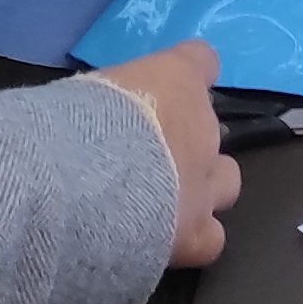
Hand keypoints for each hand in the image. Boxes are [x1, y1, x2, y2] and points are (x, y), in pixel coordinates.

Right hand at [96, 36, 240, 266]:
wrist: (83, 184)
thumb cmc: (75, 121)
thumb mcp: (85, 93)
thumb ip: (105, 102)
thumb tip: (89, 116)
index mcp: (176, 79)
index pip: (201, 60)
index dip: (189, 73)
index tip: (173, 84)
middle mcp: (203, 128)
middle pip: (212, 129)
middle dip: (188, 144)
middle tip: (152, 157)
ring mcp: (205, 183)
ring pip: (227, 183)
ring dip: (202, 188)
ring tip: (169, 200)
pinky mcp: (195, 235)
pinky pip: (210, 239)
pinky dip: (193, 238)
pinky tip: (166, 242)